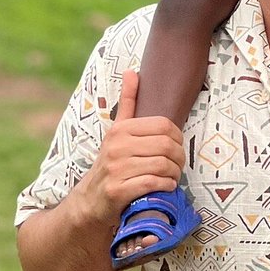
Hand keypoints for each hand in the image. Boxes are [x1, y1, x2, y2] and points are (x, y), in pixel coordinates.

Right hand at [81, 70, 183, 228]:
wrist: (90, 200)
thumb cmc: (112, 162)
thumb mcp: (117, 130)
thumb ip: (128, 101)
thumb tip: (132, 71)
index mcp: (121, 130)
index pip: (164, 126)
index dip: (178, 138)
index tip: (176, 148)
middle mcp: (117, 146)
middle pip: (166, 146)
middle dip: (179, 158)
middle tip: (177, 165)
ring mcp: (116, 169)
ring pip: (162, 165)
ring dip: (174, 174)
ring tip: (172, 177)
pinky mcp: (118, 190)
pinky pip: (153, 183)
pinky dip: (165, 186)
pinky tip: (164, 187)